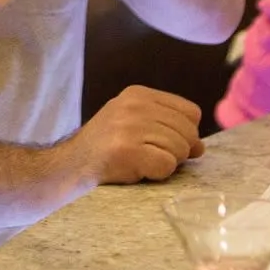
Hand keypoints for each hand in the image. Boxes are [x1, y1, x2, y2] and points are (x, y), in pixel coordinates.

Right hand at [61, 85, 204, 186]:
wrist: (69, 166)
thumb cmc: (106, 148)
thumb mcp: (135, 124)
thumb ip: (168, 128)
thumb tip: (200, 147)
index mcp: (139, 94)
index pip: (191, 112)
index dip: (185, 133)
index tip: (166, 144)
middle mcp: (135, 105)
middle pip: (189, 132)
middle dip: (178, 151)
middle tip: (151, 157)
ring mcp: (130, 127)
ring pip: (180, 150)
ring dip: (166, 164)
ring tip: (141, 162)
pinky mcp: (127, 151)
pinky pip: (167, 166)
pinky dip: (157, 175)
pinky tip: (137, 171)